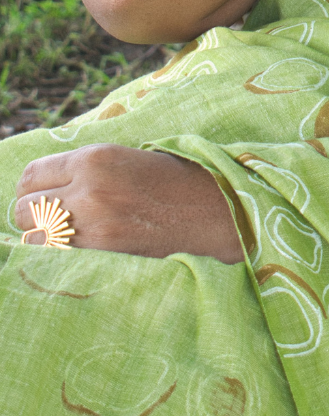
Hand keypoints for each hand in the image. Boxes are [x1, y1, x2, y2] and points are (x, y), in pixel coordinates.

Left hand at [15, 145, 243, 263]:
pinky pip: (58, 256)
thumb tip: (46, 185)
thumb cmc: (175, 180)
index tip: (46, 194)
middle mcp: (89, 189)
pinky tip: (84, 246)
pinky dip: (63, 254)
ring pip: (35, 237)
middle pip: (24, 208)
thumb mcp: (128, 158)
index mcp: (95, 158)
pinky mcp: (105, 251)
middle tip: (56, 217)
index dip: (35, 187)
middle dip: (34, 214)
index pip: (32, 175)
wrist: (217, 210)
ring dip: (46, 237)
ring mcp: (94, 224)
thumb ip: (86, 168)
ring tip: (71, 234)